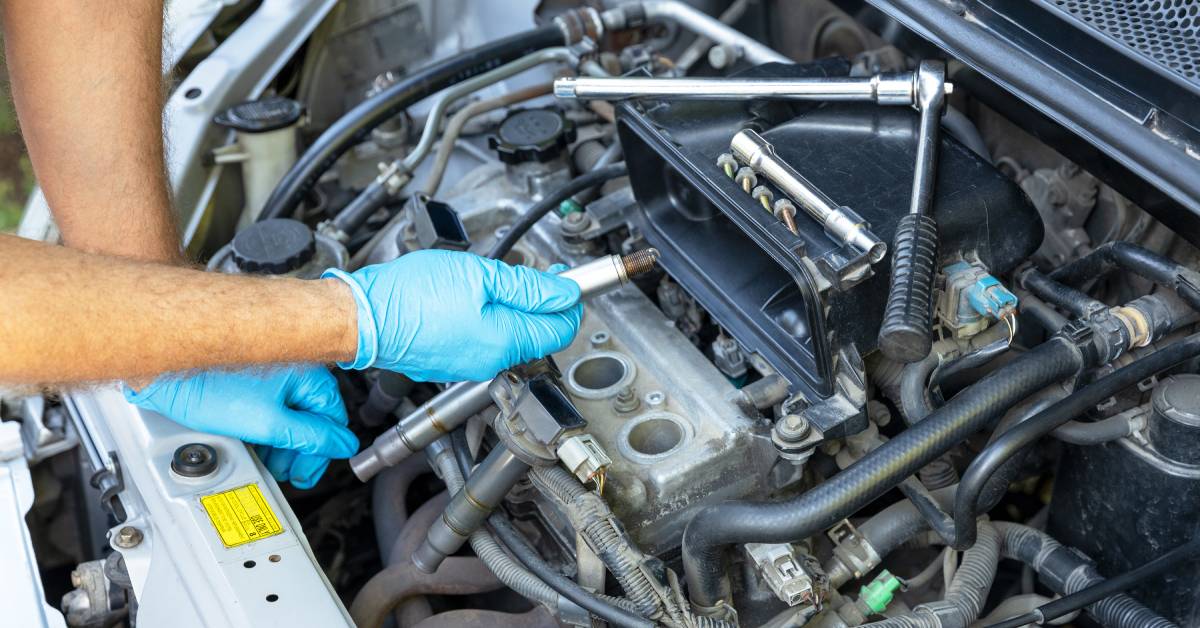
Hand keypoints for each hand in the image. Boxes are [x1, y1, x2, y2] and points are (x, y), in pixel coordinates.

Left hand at [124, 366, 358, 488]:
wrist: (167, 375)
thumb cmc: (209, 388)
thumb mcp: (268, 423)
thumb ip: (311, 437)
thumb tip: (343, 445)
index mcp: (308, 374)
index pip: (332, 420)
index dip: (321, 452)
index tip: (306, 472)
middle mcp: (295, 369)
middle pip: (312, 419)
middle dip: (299, 451)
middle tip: (287, 472)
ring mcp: (274, 374)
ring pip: (291, 416)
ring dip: (282, 443)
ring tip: (266, 460)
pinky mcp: (254, 381)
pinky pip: (272, 409)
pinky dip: (266, 429)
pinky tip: (254, 443)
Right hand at [325, 250, 581, 381]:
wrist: (363, 317)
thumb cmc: (409, 296)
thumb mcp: (479, 276)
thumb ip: (528, 287)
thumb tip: (564, 293)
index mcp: (504, 342)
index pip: (560, 329)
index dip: (571, 302)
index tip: (569, 280)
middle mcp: (491, 362)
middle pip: (538, 334)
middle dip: (545, 303)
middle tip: (542, 273)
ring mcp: (470, 364)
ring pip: (511, 335)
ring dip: (517, 308)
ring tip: (503, 280)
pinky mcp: (452, 360)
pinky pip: (486, 339)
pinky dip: (492, 318)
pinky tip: (477, 296)